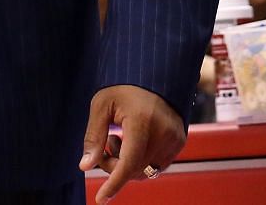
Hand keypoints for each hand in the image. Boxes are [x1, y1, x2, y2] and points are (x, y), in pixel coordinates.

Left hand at [78, 84, 185, 201]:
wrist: (154, 73)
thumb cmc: (124, 85)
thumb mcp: (102, 105)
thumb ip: (93, 137)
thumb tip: (85, 167)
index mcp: (142, 122)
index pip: (128, 164)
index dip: (113, 184)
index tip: (100, 200)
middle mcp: (163, 133)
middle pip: (135, 170)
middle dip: (115, 165)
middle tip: (105, 144)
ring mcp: (175, 139)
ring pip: (146, 171)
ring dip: (129, 163)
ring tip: (120, 138)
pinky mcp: (180, 141)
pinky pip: (157, 164)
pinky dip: (142, 160)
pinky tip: (134, 140)